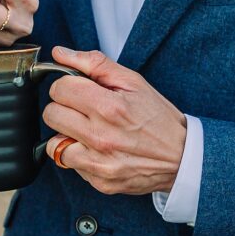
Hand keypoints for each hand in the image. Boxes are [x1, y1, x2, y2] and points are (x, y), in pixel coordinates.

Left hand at [43, 47, 186, 194]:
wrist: (182, 158)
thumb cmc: (158, 118)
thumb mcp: (133, 82)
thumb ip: (94, 64)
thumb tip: (59, 53)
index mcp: (109, 107)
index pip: (60, 89)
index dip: (66, 85)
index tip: (78, 89)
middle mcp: (101, 137)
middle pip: (51, 114)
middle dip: (64, 107)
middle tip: (82, 109)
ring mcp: (99, 163)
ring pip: (54, 142)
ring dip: (67, 134)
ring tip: (88, 130)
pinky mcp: (99, 182)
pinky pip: (69, 163)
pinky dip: (77, 154)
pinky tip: (96, 148)